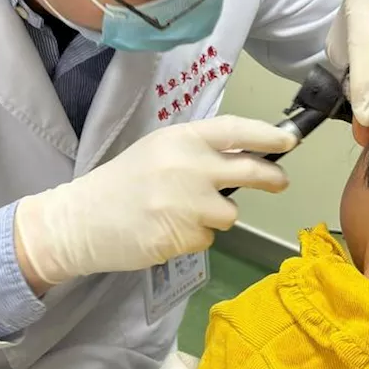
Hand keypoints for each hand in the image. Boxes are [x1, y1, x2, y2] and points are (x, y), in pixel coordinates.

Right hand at [13, 115, 296, 286]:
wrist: (80, 220)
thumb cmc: (122, 183)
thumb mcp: (159, 152)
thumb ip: (197, 152)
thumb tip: (246, 156)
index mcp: (180, 139)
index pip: (236, 130)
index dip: (268, 135)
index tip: (289, 140)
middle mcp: (187, 166)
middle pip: (250, 171)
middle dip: (272, 178)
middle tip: (280, 181)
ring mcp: (184, 204)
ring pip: (230, 214)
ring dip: (216, 217)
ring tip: (182, 213)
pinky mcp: (179, 236)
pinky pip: (207, 238)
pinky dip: (194, 238)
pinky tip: (168, 231)